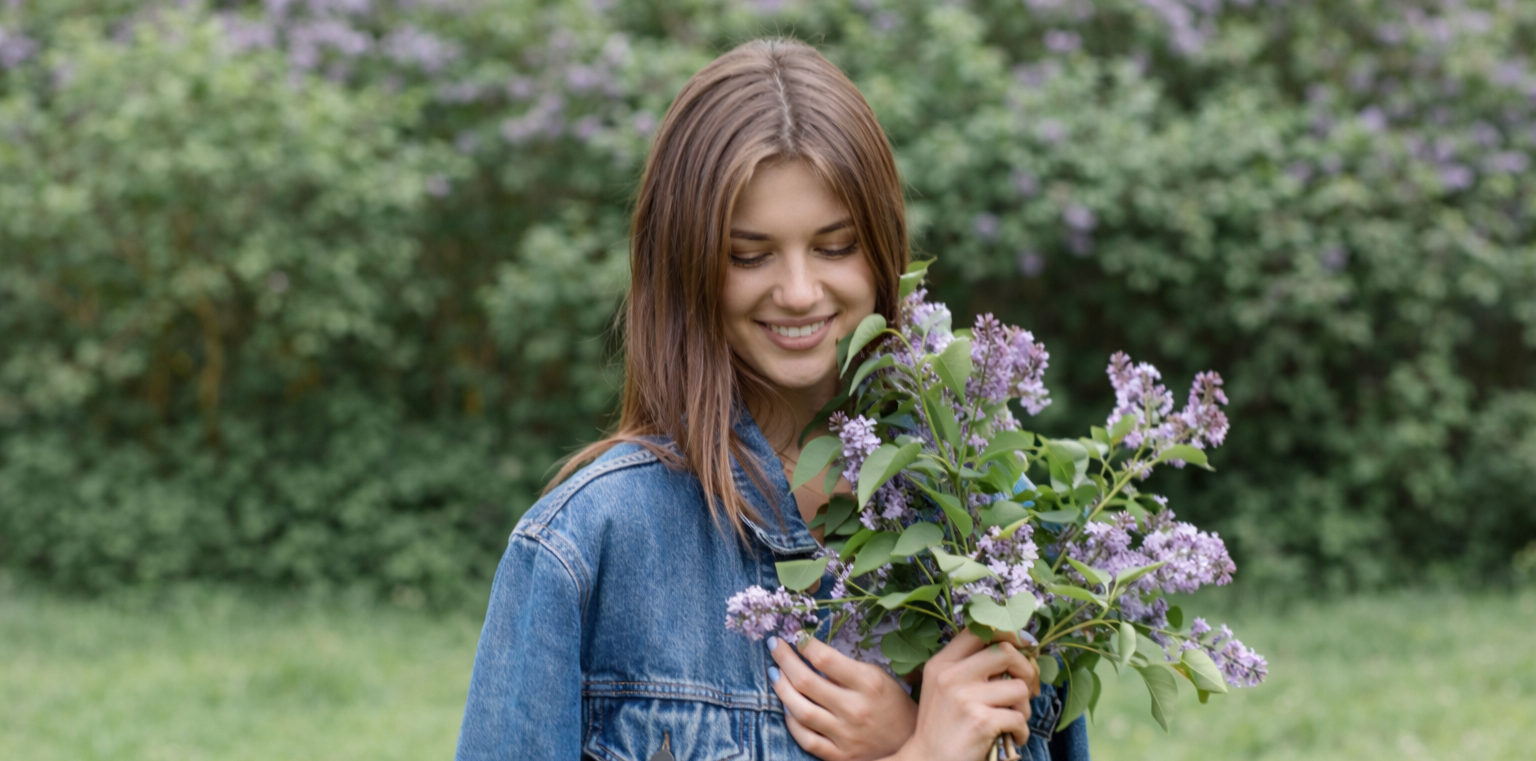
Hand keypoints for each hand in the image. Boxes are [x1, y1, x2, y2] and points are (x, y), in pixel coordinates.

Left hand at [768, 634, 917, 760]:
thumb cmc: (892, 703)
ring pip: (800, 711)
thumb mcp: (878, 676)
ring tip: (774, 674)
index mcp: (869, 683)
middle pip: (806, 682)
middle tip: (775, 646)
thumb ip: (845, 668)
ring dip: (781, 689)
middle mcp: (855, 710)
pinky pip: (805, 739)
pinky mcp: (840, 756)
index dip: (805, 644)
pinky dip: (791, 721)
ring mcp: (846, 735)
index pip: (825, 659)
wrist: (909, 743)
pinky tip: (787, 707)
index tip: (797, 636)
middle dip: (784, 659)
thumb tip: (809, 652)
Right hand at [892, 630, 1040, 760]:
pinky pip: (1019, 718)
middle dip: (1027, 670)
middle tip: (1028, 688)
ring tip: (1012, 720)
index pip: (979, 631)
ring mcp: (965, 698)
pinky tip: (1010, 738)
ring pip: (1019, 688)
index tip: (1026, 646)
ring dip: (1025, 708)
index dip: (1009, 634)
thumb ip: (970, 668)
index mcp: (942, 663)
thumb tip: (1016, 650)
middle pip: (1006, 652)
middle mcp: (951, 676)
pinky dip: (1021, 732)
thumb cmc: (943, 727)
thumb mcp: (944, 688)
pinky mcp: (980, 721)